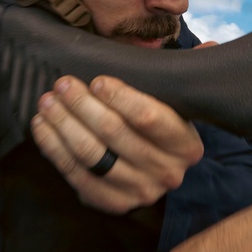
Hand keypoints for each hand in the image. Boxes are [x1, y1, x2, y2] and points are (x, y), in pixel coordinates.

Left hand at [30, 75, 203, 213]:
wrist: (155, 169)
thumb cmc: (161, 123)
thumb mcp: (178, 100)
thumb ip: (188, 72)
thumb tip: (210, 47)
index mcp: (187, 145)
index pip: (151, 119)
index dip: (121, 98)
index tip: (97, 79)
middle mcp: (168, 173)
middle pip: (115, 134)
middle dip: (83, 105)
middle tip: (63, 84)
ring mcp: (140, 192)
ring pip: (92, 155)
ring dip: (64, 125)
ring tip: (48, 101)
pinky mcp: (113, 204)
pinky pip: (76, 175)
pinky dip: (54, 149)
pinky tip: (42, 127)